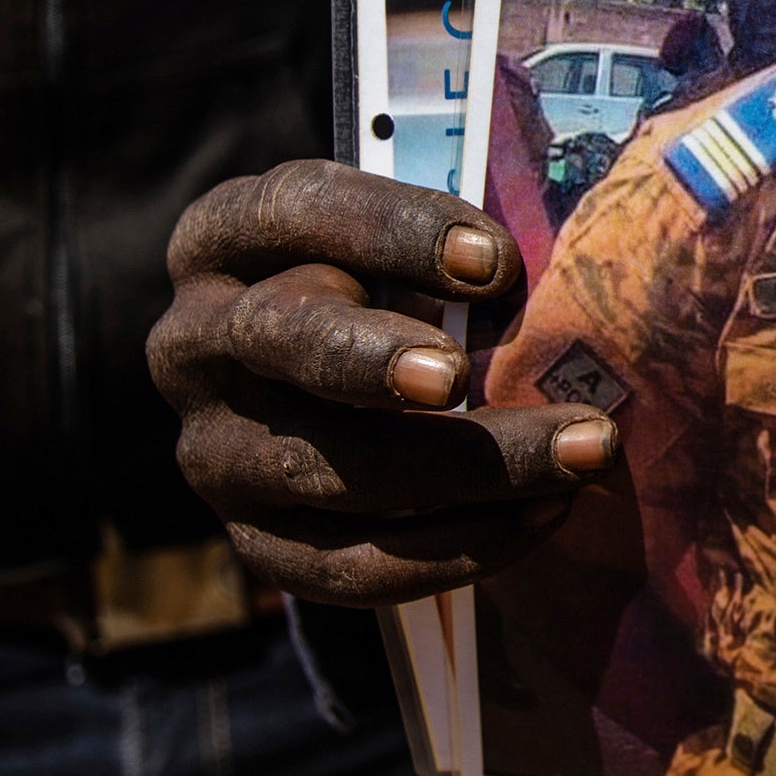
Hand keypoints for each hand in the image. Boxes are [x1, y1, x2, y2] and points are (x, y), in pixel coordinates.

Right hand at [148, 160, 615, 606]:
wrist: (330, 404)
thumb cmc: (385, 294)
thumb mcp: (398, 251)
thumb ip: (449, 252)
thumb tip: (543, 288)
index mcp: (225, 238)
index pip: (295, 210)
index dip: (391, 230)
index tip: (494, 260)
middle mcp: (195, 341)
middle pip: (284, 341)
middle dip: (381, 359)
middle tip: (466, 375)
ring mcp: (212, 449)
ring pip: (325, 468)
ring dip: (466, 468)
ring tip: (580, 451)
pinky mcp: (251, 539)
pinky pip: (344, 565)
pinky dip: (451, 549)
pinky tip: (540, 516)